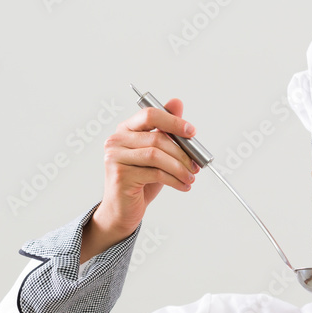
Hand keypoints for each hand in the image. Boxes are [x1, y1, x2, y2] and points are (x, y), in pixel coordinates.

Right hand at [81, 100, 199, 261]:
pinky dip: (174, 180)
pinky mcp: (120, 175)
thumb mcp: (157, 155)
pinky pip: (155, 173)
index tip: (192, 132)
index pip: (150, 115)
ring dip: (180, 168)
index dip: (173, 121)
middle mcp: (116, 140)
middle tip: (196, 165)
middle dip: (182, 153)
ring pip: (156, 156)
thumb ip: (165, 131)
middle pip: (157, 139)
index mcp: (125, 129)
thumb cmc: (141, 180)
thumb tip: (177, 103)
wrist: (123, 209)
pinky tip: (183, 186)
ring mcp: (115, 157)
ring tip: (191, 177)